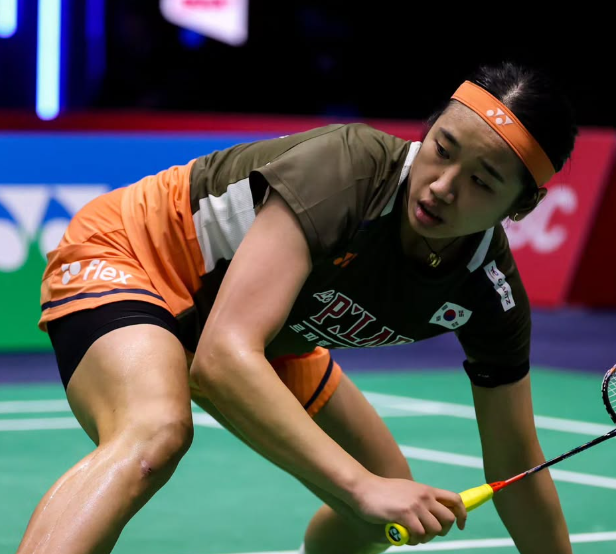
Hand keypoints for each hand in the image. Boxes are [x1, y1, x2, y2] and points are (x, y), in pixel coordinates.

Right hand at [351, 475, 466, 544]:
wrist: (364, 488)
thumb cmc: (383, 492)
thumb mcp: (407, 490)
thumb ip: (420, 499)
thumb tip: (432, 514)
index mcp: (426, 490)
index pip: (455, 500)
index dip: (462, 514)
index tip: (460, 525)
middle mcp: (424, 496)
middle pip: (449, 519)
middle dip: (442, 531)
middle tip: (429, 534)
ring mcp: (415, 505)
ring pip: (435, 530)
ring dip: (426, 538)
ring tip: (413, 536)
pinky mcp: (405, 514)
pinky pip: (420, 535)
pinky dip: (414, 540)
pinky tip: (404, 536)